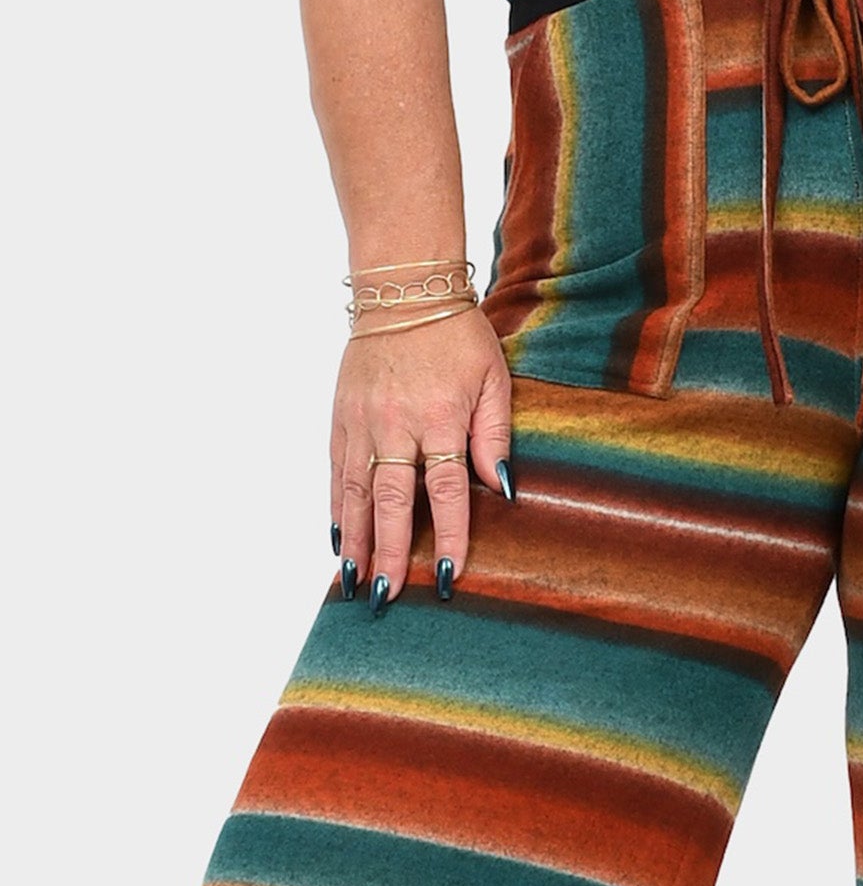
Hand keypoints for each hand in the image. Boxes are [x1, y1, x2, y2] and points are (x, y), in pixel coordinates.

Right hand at [330, 304, 513, 610]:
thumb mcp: (493, 376)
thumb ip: (494, 433)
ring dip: (356, 541)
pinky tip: (338, 538)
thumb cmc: (457, 333)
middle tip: (388, 596)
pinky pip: (337, 471)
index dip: (449, 536)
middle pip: (392, 501)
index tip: (449, 578)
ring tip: (355, 582)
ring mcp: (363, 422)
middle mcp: (397, 425)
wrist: (404, 290)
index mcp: (440, 417)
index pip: (446, 490)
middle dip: (391, 553)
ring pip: (356, 493)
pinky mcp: (342, 417)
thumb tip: (503, 488)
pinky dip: (336, 507)